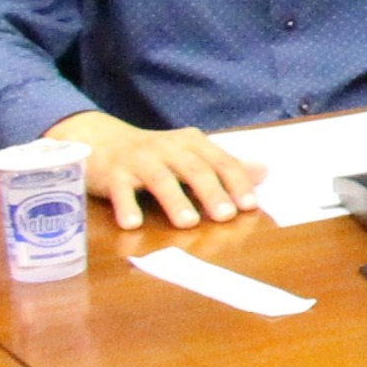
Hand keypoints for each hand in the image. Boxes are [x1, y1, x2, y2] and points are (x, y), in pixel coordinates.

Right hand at [46, 111, 258, 229]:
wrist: (102, 141)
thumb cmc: (156, 155)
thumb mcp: (192, 155)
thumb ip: (225, 166)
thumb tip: (265, 172)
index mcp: (193, 143)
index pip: (221, 161)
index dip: (237, 182)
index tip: (250, 205)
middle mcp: (168, 148)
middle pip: (194, 169)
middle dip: (211, 192)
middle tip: (225, 216)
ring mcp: (139, 159)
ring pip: (160, 179)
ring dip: (175, 200)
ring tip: (188, 223)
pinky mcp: (112, 173)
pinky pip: (119, 191)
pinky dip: (126, 206)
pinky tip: (133, 224)